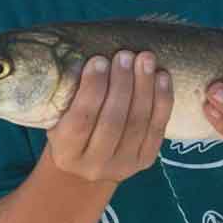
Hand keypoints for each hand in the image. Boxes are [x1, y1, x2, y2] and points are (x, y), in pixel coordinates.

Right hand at [46, 51, 173, 183]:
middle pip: (113, 121)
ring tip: (145, 59)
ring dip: (144, 87)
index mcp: (66, 153)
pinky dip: (162, 100)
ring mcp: (123, 165)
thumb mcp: (59, 116)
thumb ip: (70, 94)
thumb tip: (90, 58)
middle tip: (125, 55)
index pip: (81, 120)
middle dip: (121, 84)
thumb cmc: (69, 128)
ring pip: (138, 123)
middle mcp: (94, 165)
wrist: (87, 167)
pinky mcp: (146, 161)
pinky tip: (162, 77)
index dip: (92, 88)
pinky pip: (158, 128)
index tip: (99, 60)